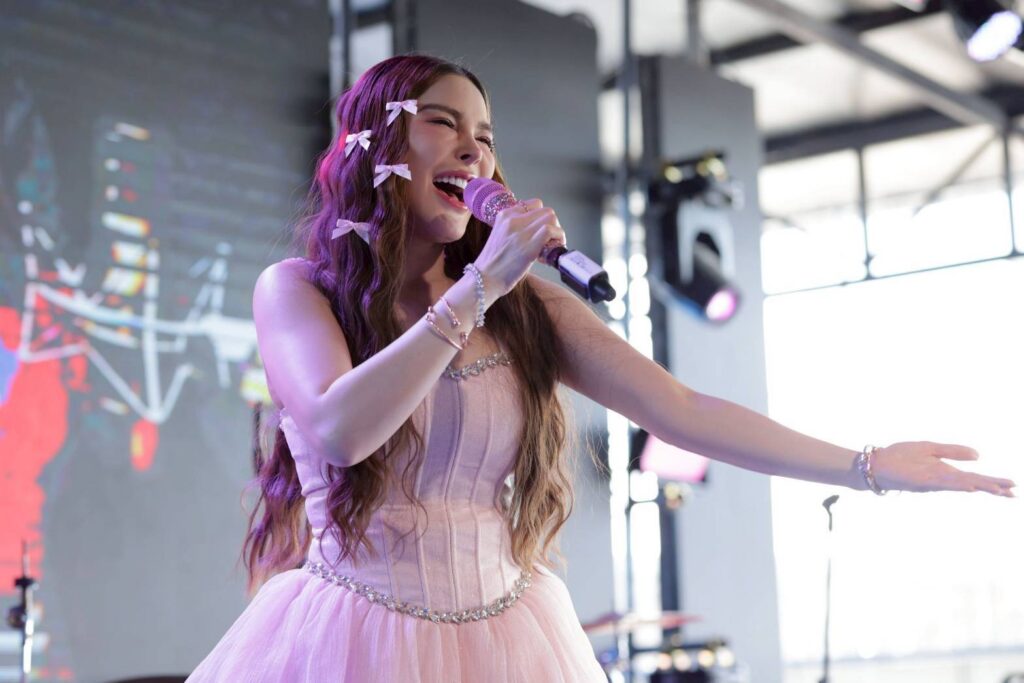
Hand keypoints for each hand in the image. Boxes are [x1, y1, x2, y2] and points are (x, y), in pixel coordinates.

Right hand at [473, 198, 566, 295]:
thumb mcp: (500, 236)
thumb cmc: (492, 264)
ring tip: (551, 246)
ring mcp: (520, 233)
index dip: (542, 218)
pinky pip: (550, 231)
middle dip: (552, 224)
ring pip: (551, 217)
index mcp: (504, 215)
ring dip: (557, 231)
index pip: (534, 205)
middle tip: (549, 240)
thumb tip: (536, 230)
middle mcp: (512, 220)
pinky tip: (551, 252)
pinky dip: (557, 238)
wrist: (483, 280)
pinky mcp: (528, 247)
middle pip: (545, 210)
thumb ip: (515, 228)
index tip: (541, 230)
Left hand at [872, 441, 1015, 496]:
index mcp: (945, 471)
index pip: (974, 478)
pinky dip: (956, 484)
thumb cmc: (901, 457)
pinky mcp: (921, 480)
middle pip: (972, 483)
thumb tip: (978, 456)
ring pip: (960, 484)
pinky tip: (969, 485)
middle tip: (1013, 494)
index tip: (1012, 486)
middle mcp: (942, 478)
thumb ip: (953, 451)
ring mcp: (932, 481)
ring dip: (979, 487)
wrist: (877, 463)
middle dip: (992, 488)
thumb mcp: (931, 449)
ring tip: (999, 490)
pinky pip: (941, 482)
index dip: (992, 482)